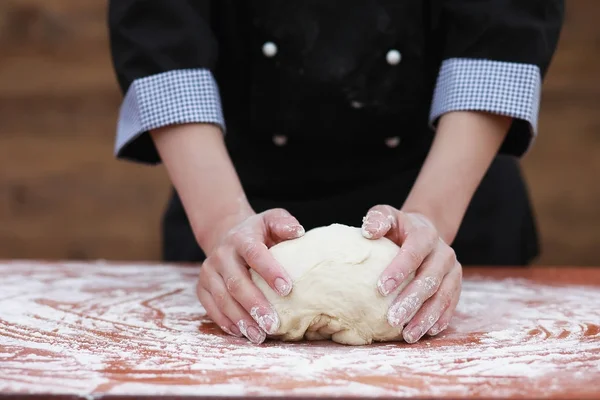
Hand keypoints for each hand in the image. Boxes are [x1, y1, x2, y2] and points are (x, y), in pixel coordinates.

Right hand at [196, 209, 304, 343]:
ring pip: (223, 298)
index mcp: (241, 238)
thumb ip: (284, 223)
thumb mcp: (271, 220)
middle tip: (273, 324)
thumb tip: (298, 232)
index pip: (254, 253)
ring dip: (241, 319)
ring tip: (260, 336)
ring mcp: (209, 272)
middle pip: (236, 282)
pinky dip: (226, 322)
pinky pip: (211, 308)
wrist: (227, 237)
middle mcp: (221, 254)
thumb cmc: (259, 233)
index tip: (287, 289)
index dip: (269, 271)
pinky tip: (241, 333)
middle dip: (255, 304)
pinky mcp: (202, 287)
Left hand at [361, 205, 461, 342]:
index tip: (381, 289)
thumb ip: (378, 219)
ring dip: (425, 317)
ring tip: (407, 335)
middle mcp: (443, 253)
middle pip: (430, 279)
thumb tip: (368, 232)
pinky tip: (427, 332)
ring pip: (442, 296)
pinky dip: (440, 319)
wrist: (424, 231)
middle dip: (411, 301)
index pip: (414, 253)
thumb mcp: (388, 215)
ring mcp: (453, 270)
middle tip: (392, 319)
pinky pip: (451, 305)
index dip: (399, 270)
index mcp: (425, 234)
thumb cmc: (398, 227)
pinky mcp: (456, 285)